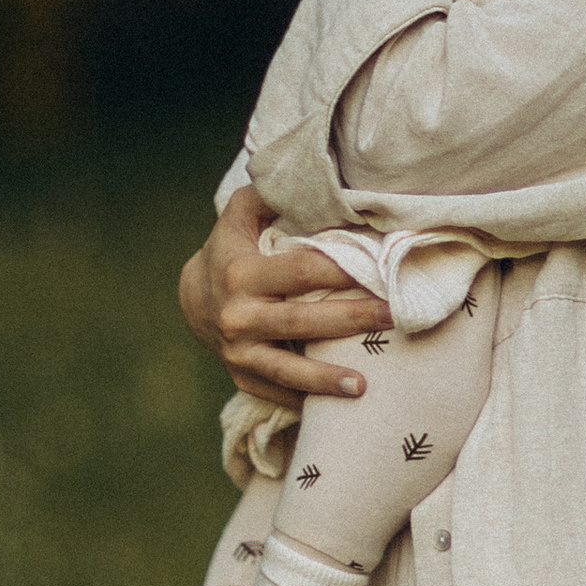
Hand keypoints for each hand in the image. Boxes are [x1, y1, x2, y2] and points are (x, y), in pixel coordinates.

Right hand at [177, 187, 388, 406]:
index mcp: (242, 274)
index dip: (341, 271)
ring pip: (286, 369)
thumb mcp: (240, 217)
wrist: (192, 299)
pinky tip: (340, 407)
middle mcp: (238, 316)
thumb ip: (270, 196)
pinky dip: (307, 399)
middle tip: (393, 318)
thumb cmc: (231, 250)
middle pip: (301, 321)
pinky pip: (278, 392)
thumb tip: (308, 178)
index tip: (380, 270)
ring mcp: (238, 353)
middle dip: (350, 321)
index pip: (301, 271)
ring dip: (325, 380)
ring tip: (364, 386)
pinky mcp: (243, 377)